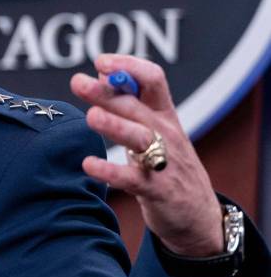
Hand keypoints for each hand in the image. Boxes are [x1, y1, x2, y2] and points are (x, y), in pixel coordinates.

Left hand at [70, 54, 223, 256]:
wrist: (198, 215)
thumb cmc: (167, 164)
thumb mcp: (152, 130)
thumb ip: (129, 102)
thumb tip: (102, 73)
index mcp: (164, 114)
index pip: (153, 80)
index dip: (129, 67)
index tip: (101, 61)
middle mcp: (166, 134)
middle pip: (136, 106)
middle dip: (107, 93)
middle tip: (78, 82)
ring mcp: (164, 162)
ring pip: (140, 138)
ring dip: (115, 126)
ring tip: (91, 116)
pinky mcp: (158, 191)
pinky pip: (133, 179)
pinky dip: (111, 171)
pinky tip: (88, 164)